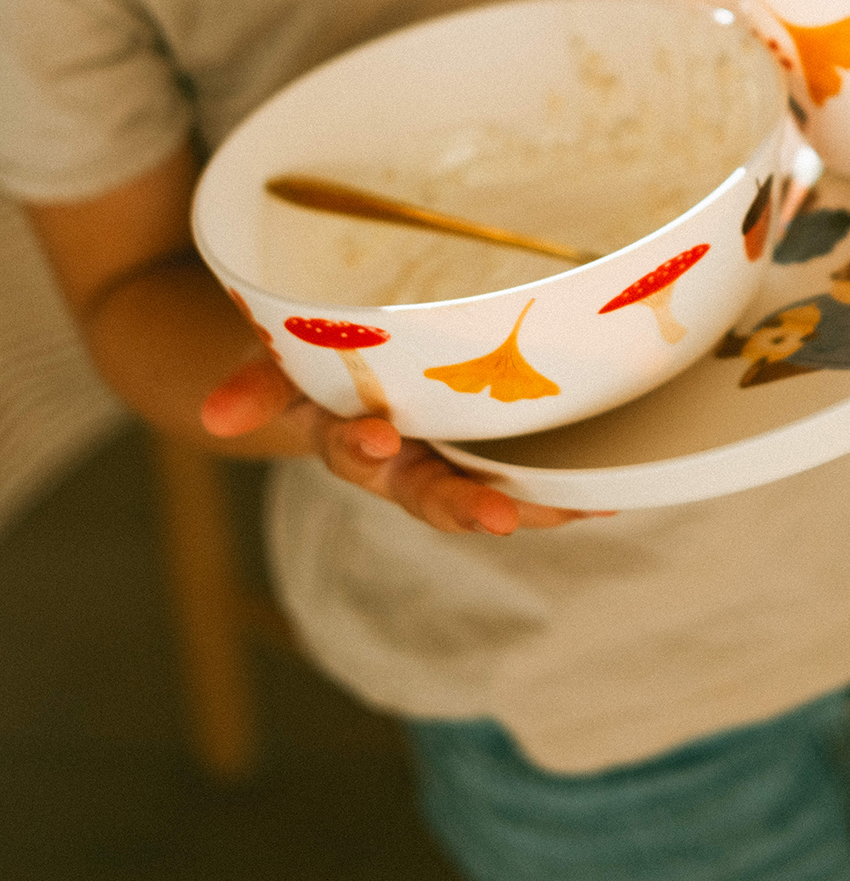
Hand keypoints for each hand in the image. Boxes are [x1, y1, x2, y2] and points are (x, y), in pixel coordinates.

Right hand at [200, 356, 603, 534]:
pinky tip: (605, 495)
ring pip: (487, 492)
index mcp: (350, 438)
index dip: (365, 448)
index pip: (354, 451)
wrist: (352, 370)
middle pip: (429, 493)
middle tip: (497, 518)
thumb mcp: (282, 362)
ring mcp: (448, 459)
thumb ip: (257, 385)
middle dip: (462, 505)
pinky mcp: (489, 452)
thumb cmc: (319, 362)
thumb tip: (214, 419)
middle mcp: (402, 462)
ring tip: (576, 507)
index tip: (381, 439)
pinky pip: (527, 476)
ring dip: (530, 506)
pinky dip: (564, 489)